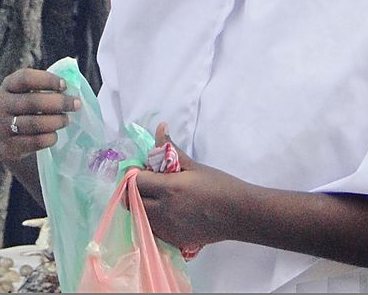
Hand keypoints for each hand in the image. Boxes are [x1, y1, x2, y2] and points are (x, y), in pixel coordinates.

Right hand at [0, 68, 81, 168]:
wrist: (3, 140)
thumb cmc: (25, 109)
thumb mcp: (27, 93)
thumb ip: (46, 86)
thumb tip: (73, 83)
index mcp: (8, 86)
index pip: (25, 78)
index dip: (48, 80)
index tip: (65, 85)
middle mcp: (2, 105)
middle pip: (33, 102)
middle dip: (60, 102)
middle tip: (77, 104)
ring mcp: (3, 127)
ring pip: (35, 123)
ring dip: (57, 121)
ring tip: (67, 120)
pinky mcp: (9, 147)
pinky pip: (36, 142)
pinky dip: (50, 138)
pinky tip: (55, 134)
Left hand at [134, 123, 251, 248]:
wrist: (238, 213)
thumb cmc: (219, 185)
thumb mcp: (194, 165)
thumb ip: (171, 148)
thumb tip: (160, 128)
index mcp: (168, 188)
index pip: (134, 182)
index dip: (136, 174)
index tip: (146, 171)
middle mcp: (162, 210)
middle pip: (130, 202)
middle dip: (135, 191)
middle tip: (150, 184)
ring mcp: (166, 229)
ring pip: (139, 217)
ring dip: (142, 206)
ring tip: (159, 198)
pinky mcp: (172, 240)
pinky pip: (152, 229)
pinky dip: (154, 220)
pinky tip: (169, 212)